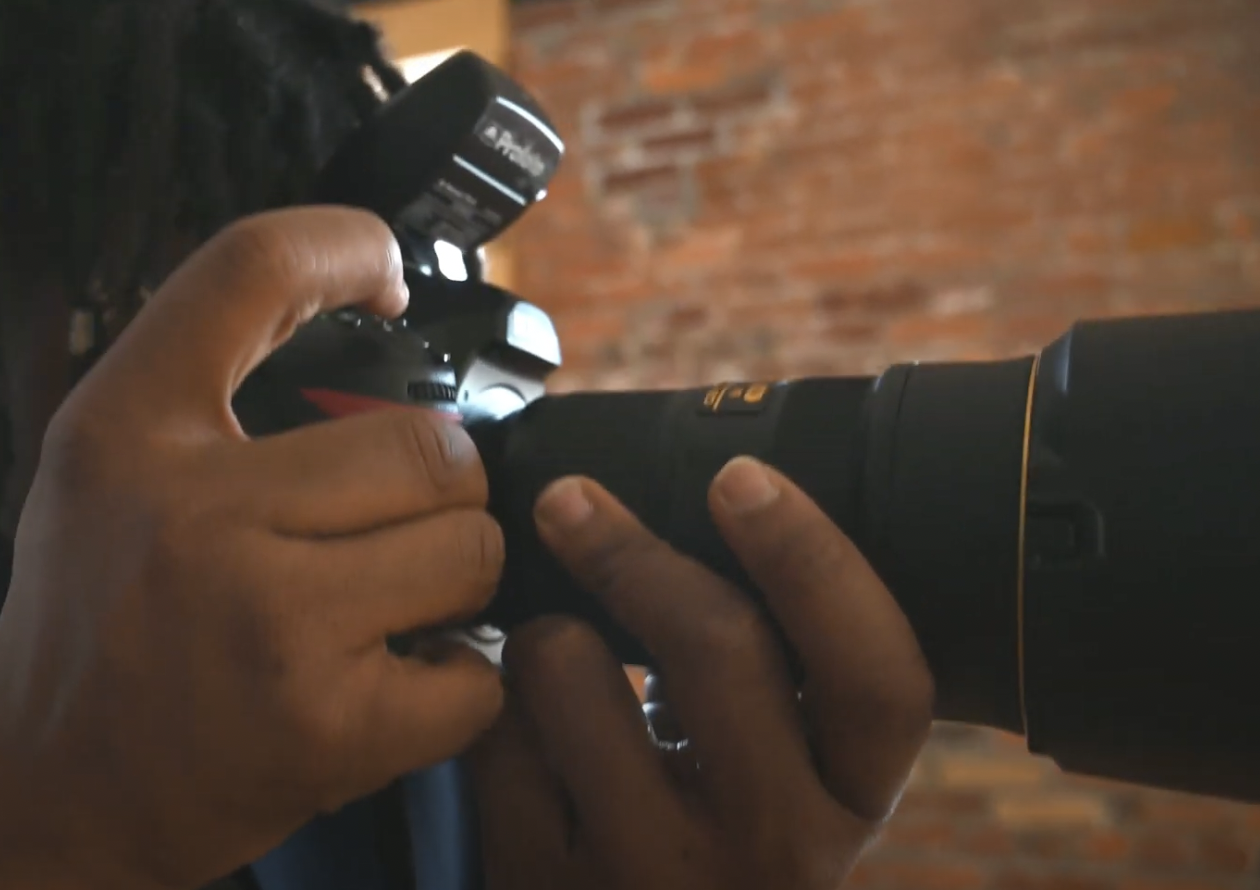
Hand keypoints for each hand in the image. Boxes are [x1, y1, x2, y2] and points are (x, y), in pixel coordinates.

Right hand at [0, 208, 504, 889]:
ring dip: (450, 584)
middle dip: (433, 491)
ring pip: (470, 547)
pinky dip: (453, 688)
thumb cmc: (90, 624)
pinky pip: (476, 672)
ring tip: (384, 611)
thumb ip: (206, 383)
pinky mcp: (326, 726)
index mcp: (127, 430)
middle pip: (428, 442)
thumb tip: (366, 297)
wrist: (48, 800)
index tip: (384, 274)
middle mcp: (194, 512)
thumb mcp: (101, 469)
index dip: (346, 244)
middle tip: (386, 532)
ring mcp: (267, 620)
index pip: (252, 266)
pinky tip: (388, 687)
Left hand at [471, 457, 933, 889]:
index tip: (741, 477)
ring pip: (574, 674)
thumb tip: (719, 494)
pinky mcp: (550, 884)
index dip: (815, 562)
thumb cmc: (712, 836)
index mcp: (851, 795)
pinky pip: (497, 735)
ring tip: (546, 651)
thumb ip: (778, 670)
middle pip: (719, 647)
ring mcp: (658, 873)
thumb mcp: (781, 770)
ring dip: (543, 635)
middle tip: (570, 501)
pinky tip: (513, 721)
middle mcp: (774, 846)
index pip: (879, 675)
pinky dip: (490, 701)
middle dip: (632, 552)